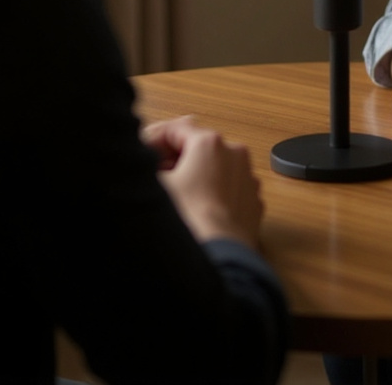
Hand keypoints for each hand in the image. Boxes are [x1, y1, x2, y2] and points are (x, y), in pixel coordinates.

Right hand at [141, 116, 263, 247]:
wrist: (218, 262)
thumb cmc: (186, 224)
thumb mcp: (155, 186)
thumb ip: (145, 161)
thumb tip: (139, 159)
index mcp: (209, 143)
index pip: (174, 129)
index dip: (151, 140)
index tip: (140, 155)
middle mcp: (234, 154)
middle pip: (196, 147)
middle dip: (173, 160)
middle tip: (154, 177)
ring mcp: (247, 178)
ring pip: (214, 168)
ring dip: (193, 177)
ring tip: (174, 199)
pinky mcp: (253, 203)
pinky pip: (228, 190)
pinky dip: (212, 195)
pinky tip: (196, 212)